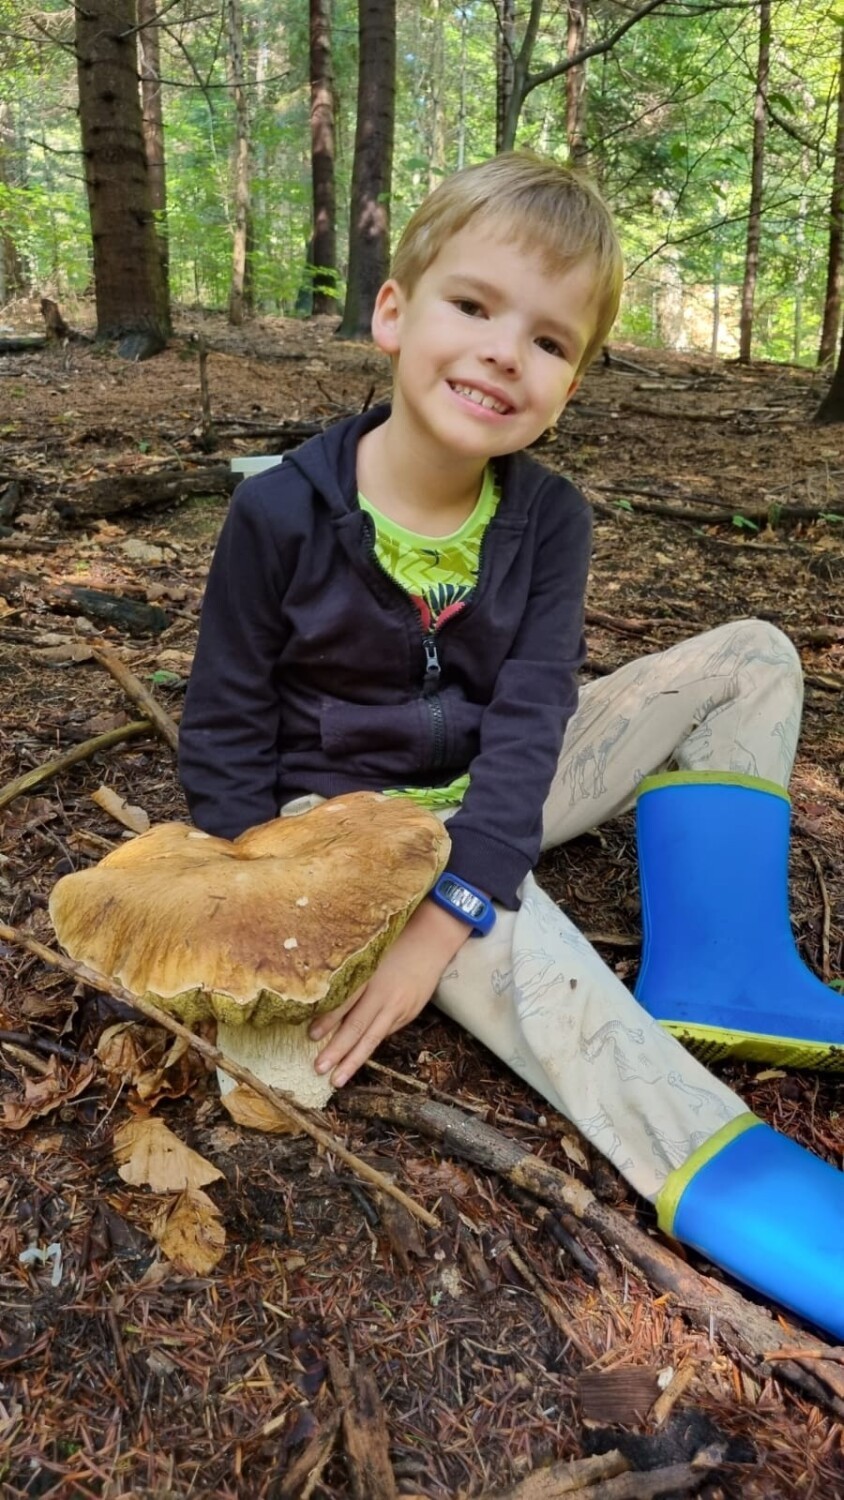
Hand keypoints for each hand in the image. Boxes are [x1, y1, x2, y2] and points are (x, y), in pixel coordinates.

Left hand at [308, 899, 470, 1086]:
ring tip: (337, 1079)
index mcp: (371, 976)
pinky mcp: (409, 1014)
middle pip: (357, 1027)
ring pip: (372, 1038)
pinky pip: (385, 1033)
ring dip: (353, 1060)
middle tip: (319, 1068)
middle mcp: (385, 995)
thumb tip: (321, 997)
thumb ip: (350, 974)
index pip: (346, 1002)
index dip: (328, 1021)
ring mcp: (399, 1007)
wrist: (430, 943)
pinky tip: (355, 1059)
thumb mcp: (369, 953)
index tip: (311, 1035)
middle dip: (337, 1051)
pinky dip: (368, 1046)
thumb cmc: (393, 942)